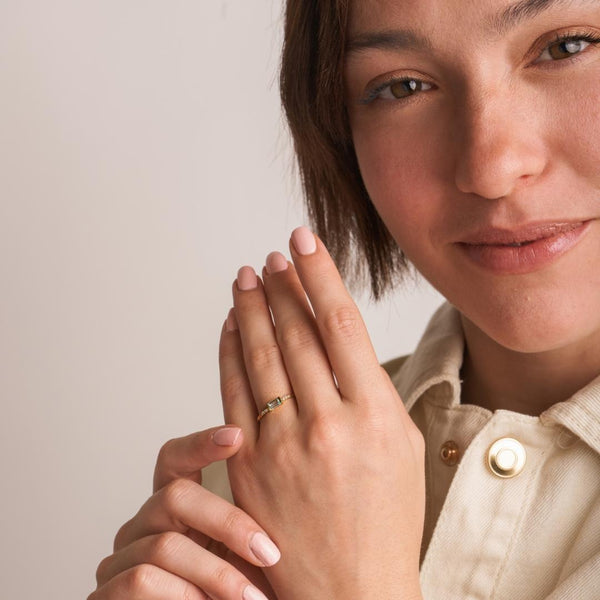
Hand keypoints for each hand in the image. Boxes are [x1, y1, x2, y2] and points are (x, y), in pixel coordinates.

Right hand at [89, 427, 278, 599]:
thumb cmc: (228, 598)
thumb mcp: (242, 558)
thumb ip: (248, 523)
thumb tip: (280, 476)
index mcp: (172, 509)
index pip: (175, 459)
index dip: (200, 443)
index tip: (236, 436)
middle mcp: (141, 526)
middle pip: (175, 495)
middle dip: (228, 523)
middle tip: (269, 553)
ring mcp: (119, 560)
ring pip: (164, 545)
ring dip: (217, 575)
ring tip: (253, 598)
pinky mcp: (108, 594)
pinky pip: (142, 580)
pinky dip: (186, 596)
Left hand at [219, 227, 424, 599]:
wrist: (351, 591)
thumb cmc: (387, 519)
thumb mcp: (404, 447)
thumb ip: (374, 389)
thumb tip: (341, 337)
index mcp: (376, 414)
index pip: (340, 322)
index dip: (318, 273)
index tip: (304, 240)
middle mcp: (328, 423)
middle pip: (296, 331)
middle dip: (282, 285)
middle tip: (272, 256)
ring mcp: (282, 444)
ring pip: (260, 354)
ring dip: (252, 308)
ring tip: (247, 277)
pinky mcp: (247, 464)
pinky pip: (233, 392)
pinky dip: (230, 351)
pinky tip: (231, 325)